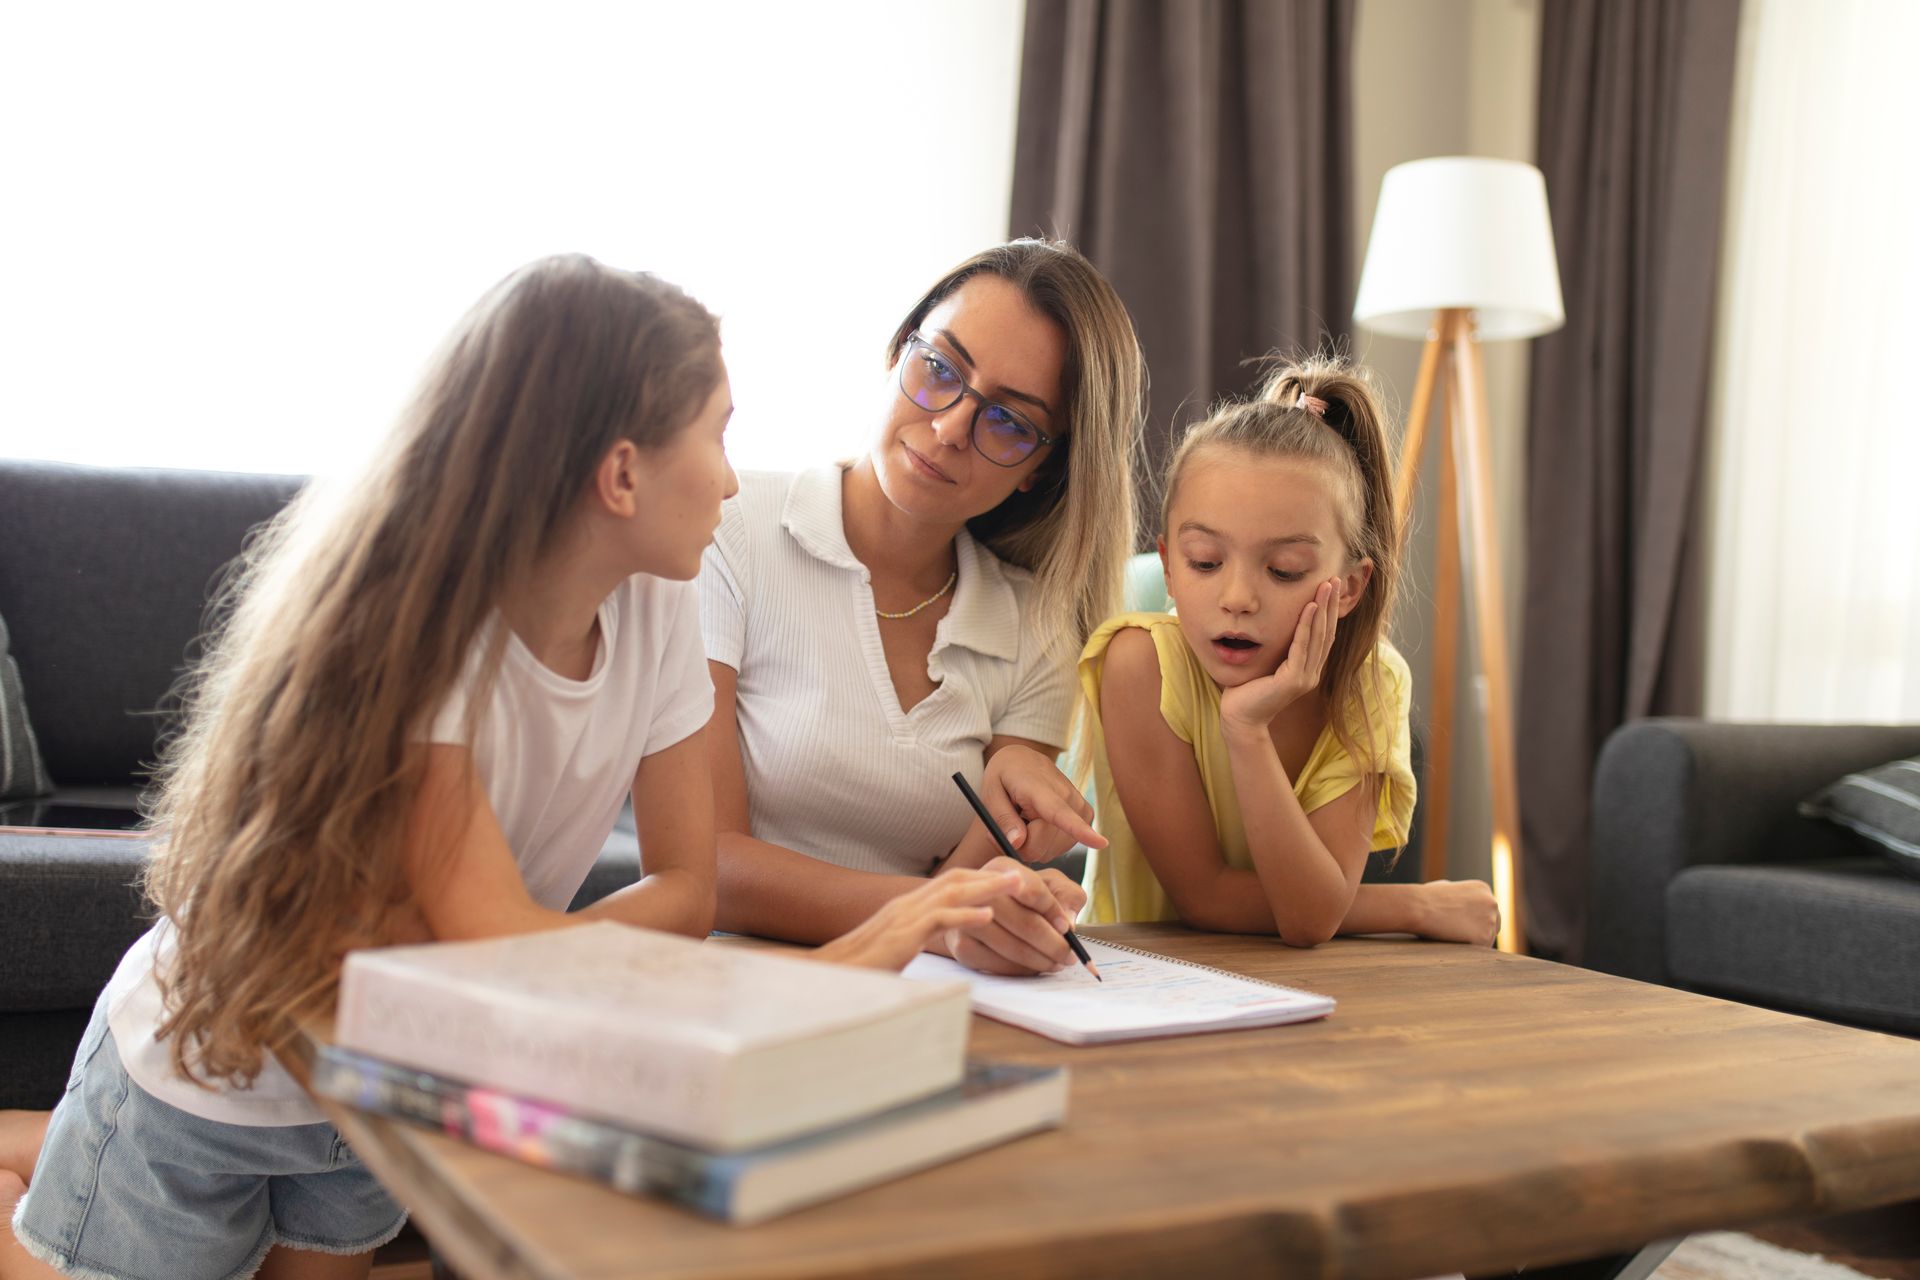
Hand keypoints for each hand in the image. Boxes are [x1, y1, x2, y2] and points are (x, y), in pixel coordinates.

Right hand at [811, 868, 1022, 970]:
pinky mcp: (903, 935)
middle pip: (955, 879)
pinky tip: (988, 915)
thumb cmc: (859, 965)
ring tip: (1016, 886)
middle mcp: (907, 905)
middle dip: (989, 876)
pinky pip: (939, 920)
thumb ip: (912, 938)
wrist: (828, 973)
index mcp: (906, 907)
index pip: (947, 883)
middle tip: (1021, 874)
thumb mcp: (893, 947)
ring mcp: (904, 917)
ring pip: (952, 892)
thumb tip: (929, 940)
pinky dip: (965, 915)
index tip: (1004, 878)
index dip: (978, 879)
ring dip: (987, 887)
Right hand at [942, 855, 1088, 975]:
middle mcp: (978, 890)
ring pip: (1011, 946)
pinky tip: (1035, 966)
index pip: (1031, 889)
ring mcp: (967, 920)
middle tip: (1069, 955)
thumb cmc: (1026, 897)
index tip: (1067, 928)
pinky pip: (997, 964)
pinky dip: (1021, 969)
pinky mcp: (962, 946)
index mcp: (1002, 868)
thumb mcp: (1052, 885)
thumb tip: (1068, 923)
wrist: (989, 911)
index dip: (1053, 910)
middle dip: (1052, 943)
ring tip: (1057, 962)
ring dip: (1040, 960)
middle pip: (1023, 921)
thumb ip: (1067, 896)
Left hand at [975, 745, 1104, 863]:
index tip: (1101, 843)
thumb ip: (1002, 818)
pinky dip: (1046, 843)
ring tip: (1024, 821)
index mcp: (1041, 788)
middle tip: (1008, 827)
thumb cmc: (1005, 777)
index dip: (1080, 831)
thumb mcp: (991, 793)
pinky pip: (1062, 846)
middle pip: (1043, 844)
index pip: (1060, 813)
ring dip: (1033, 844)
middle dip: (1020, 845)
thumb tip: (1017, 843)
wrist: (1024, 760)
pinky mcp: (1085, 815)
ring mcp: (1079, 806)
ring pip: (1052, 849)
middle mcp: (1067, 797)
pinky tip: (1039, 825)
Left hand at [1219, 578, 1340, 737]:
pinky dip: (1307, 626)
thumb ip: (1279, 648)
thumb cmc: (1247, 690)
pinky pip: (1301, 647)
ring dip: (1323, 609)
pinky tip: (1311, 607)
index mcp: (1308, 669)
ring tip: (1327, 586)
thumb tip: (1276, 622)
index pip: (1324, 635)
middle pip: (1327, 633)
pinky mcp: (1293, 680)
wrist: (1239, 718)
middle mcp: (1311, 673)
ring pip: (1318, 637)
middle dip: (1332, 605)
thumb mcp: (1268, 663)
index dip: (1330, 611)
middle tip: (1336, 580)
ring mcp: (1304, 678)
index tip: (1331, 588)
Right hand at [1417, 879, 1499, 945]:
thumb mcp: (1446, 886)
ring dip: (1473, 941)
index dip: (1477, 920)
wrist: (1419, 907)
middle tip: (1461, 936)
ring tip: (1453, 937)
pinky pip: (1481, 950)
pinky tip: (1455, 942)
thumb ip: (1460, 894)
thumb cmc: (1426, 898)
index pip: (1489, 910)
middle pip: (1494, 925)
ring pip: (1488, 939)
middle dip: (1480, 931)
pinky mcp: (1484, 937)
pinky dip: (1469, 950)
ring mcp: (1490, 920)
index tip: (1463, 925)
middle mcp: (1492, 903)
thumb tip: (1462, 903)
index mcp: (1483, 889)